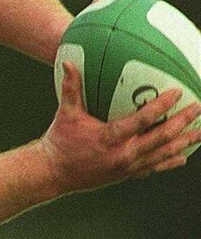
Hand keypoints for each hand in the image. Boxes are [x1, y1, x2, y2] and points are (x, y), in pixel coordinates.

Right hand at [40, 62, 200, 191]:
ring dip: (184, 142)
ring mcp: (127, 167)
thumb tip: (66, 63)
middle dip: (183, 122)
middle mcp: (123, 154)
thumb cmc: (59, 142)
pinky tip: (183, 156)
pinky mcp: (127, 174)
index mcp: (110, 138)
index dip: (162, 106)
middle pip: (162, 138)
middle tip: (198, 108)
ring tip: (200, 132)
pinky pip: (154, 168)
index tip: (177, 93)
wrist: (53, 173)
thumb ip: (71, 88)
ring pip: (163, 154)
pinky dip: (170, 162)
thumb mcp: (65, 114)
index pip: (143, 120)